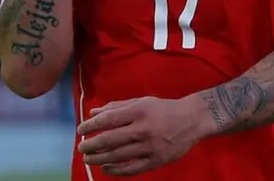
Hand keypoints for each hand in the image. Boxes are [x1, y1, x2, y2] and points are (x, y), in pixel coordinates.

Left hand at [77, 96, 208, 175]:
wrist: (192, 119)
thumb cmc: (163, 109)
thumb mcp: (140, 102)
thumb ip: (116, 107)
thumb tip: (93, 112)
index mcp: (138, 111)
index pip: (108, 120)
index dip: (91, 126)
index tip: (81, 130)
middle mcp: (143, 129)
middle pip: (110, 140)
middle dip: (92, 145)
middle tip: (81, 148)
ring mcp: (150, 147)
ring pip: (119, 156)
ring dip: (100, 158)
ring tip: (88, 159)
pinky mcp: (157, 160)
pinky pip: (133, 169)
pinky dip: (117, 171)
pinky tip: (106, 169)